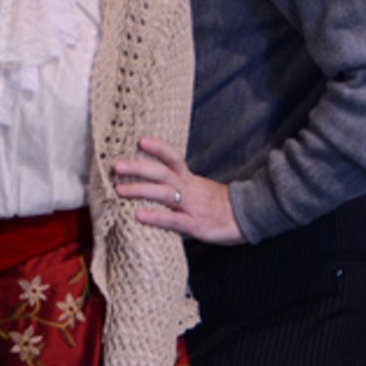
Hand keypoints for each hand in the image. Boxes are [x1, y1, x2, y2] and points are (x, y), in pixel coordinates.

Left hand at [112, 136, 243, 243]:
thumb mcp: (201, 192)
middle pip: (162, 173)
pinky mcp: (195, 225)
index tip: (140, 140)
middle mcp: (189, 189)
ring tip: (120, 189)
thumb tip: (157, 187)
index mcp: (191, 180)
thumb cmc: (223, 207)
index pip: (173, 159)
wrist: (249, 219)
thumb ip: (181, 188)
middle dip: (138, 168)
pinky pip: (173, 220)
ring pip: (164, 193)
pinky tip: (139, 215)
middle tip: (116, 165)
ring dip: (140, 190)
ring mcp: (192, 206)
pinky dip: (155, 217)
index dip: (158, 148)